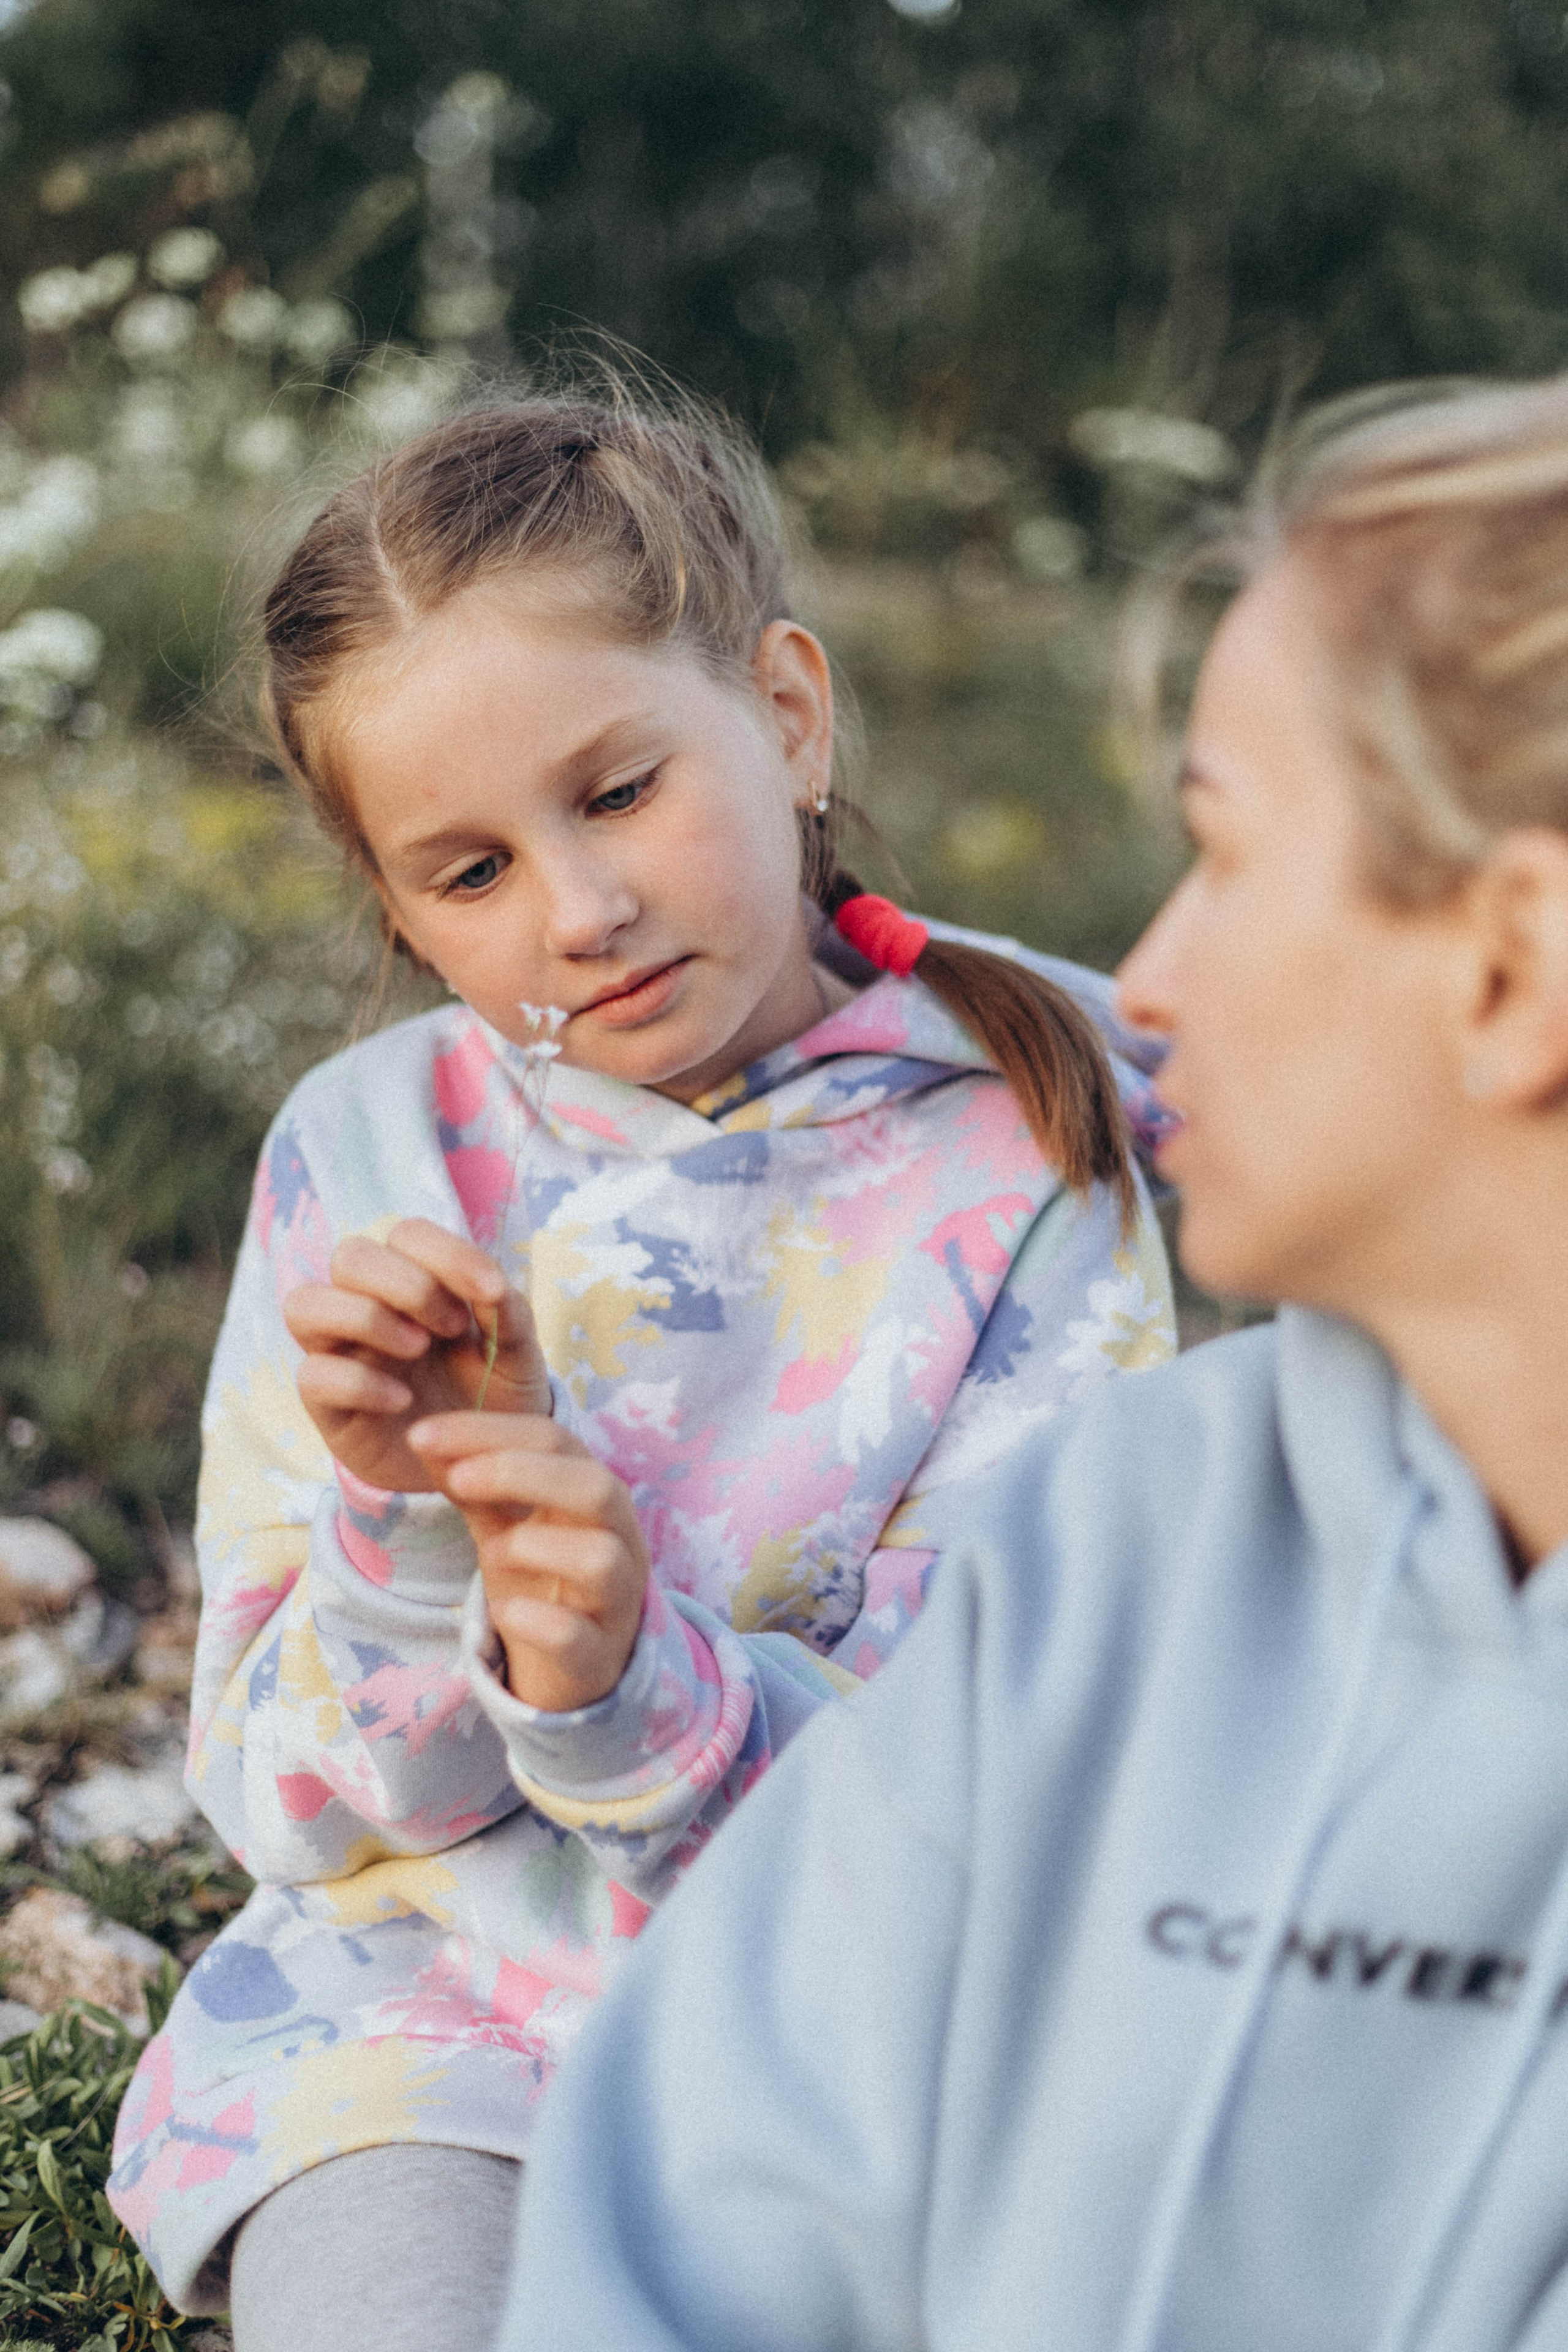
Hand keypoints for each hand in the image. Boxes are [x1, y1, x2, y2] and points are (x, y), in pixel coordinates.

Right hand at [284, 1218, 551, 1493]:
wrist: (482, 1463)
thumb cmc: (493, 1393)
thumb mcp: (516, 1353)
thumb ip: (507, 1312)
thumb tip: (492, 1285)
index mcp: (415, 1281)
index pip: (407, 1234)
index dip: (447, 1253)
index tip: (492, 1291)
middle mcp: (368, 1307)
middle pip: (350, 1256)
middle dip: (407, 1284)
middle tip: (452, 1326)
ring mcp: (340, 1353)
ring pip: (305, 1304)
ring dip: (367, 1318)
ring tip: (418, 1349)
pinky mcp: (328, 1405)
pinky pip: (313, 1374)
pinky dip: (359, 1382)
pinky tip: (402, 1399)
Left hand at [408, 1412, 649, 1711]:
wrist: (567, 1673)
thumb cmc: (538, 1586)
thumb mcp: (503, 1527)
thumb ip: (471, 1485)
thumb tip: (423, 1437)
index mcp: (594, 1497)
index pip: (555, 1440)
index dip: (488, 1432)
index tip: (421, 1436)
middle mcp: (620, 1541)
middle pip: (596, 1486)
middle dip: (522, 1472)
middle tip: (457, 1479)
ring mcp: (615, 1602)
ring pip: (602, 1558)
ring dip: (536, 1547)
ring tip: (492, 1553)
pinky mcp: (597, 1657)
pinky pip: (576, 1636)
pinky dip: (535, 1620)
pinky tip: (503, 1612)